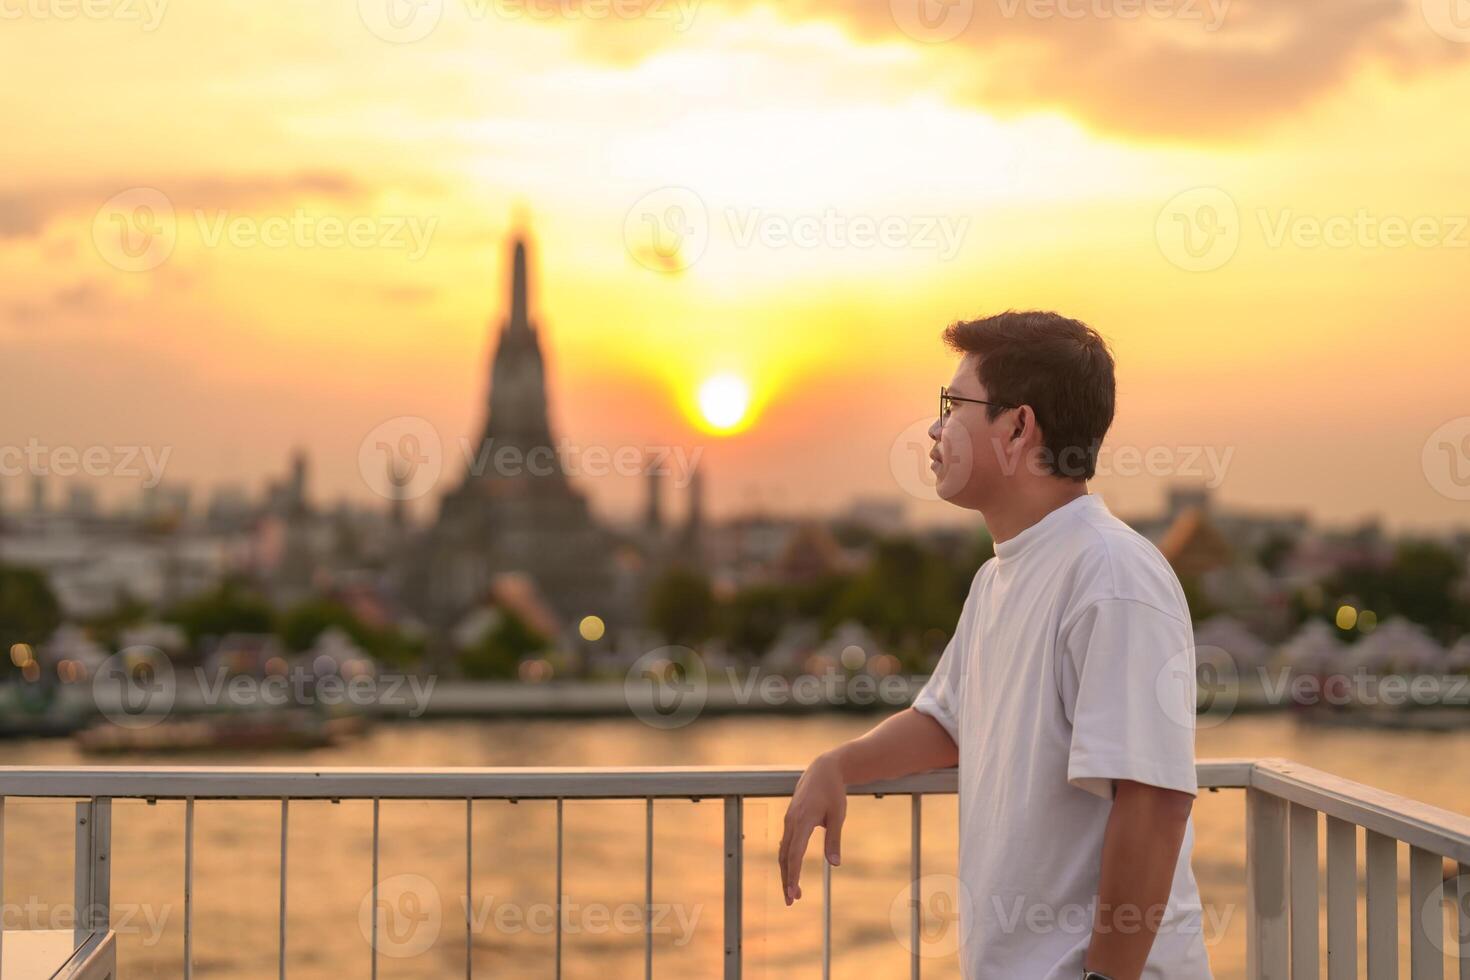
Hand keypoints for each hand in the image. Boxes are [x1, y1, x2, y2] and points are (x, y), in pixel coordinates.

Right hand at [778, 751, 846, 905]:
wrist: (824, 769)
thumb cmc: (833, 792)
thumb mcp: (838, 815)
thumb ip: (834, 840)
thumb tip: (835, 864)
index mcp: (802, 821)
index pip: (794, 854)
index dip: (792, 875)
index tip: (792, 893)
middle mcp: (791, 821)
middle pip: (784, 856)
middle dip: (786, 880)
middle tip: (791, 901)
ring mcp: (789, 819)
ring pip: (783, 851)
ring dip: (787, 871)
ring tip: (795, 891)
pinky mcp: (791, 818)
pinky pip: (786, 843)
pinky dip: (787, 859)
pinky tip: (792, 871)